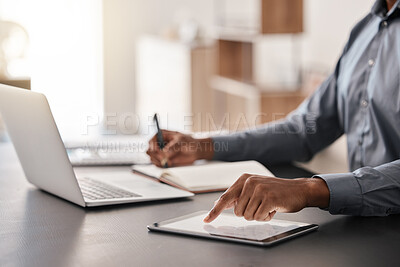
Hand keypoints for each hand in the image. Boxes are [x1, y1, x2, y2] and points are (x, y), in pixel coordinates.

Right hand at [146, 130, 213, 166]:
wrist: (195, 150)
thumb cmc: (189, 142)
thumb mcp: (181, 141)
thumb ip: (173, 146)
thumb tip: (165, 151)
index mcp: (162, 135)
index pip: (151, 141)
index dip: (153, 147)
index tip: (158, 152)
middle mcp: (159, 144)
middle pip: (149, 150)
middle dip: (155, 156)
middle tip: (164, 158)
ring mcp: (160, 152)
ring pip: (152, 158)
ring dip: (159, 161)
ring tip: (170, 161)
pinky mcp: (163, 160)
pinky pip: (157, 164)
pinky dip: (162, 165)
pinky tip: (170, 163)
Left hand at [203, 174, 329, 222]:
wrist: (298, 190)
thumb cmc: (275, 191)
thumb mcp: (254, 188)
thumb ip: (237, 195)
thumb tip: (218, 203)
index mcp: (243, 178)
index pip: (225, 198)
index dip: (215, 211)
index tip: (206, 220)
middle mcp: (250, 181)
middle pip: (238, 212)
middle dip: (249, 213)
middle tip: (260, 205)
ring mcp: (259, 189)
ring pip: (248, 216)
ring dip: (259, 215)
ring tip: (268, 206)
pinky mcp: (269, 198)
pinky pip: (259, 217)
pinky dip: (266, 217)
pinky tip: (273, 208)